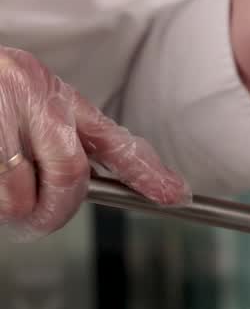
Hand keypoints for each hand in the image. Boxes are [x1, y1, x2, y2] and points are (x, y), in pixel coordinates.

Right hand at [0, 46, 189, 239]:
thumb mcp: (26, 102)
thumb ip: (63, 138)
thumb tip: (99, 186)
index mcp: (47, 87)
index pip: (109, 135)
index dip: (145, 170)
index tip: (175, 195)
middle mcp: (26, 90)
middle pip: (69, 174)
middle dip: (57, 211)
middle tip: (39, 221)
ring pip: (19, 194)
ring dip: (12, 213)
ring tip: (1, 201)